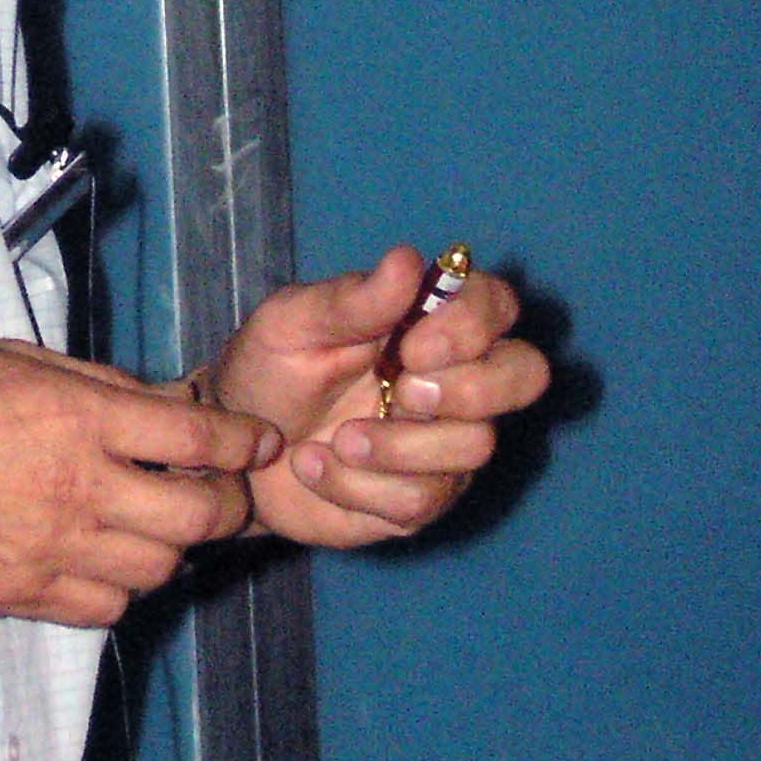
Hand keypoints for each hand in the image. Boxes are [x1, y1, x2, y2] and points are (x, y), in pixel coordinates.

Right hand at [0, 338, 281, 627]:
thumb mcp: (8, 359)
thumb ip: (91, 384)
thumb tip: (157, 402)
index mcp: (77, 415)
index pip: (197, 435)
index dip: (242, 442)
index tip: (256, 444)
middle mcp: (78, 486)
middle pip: (199, 515)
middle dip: (225, 504)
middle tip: (218, 494)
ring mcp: (53, 548)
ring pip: (159, 568)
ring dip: (168, 547)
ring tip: (149, 525)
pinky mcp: (23, 594)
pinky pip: (106, 607)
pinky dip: (117, 588)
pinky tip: (97, 560)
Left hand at [213, 249, 549, 550]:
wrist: (235, 447)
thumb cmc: (270, 367)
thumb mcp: (292, 324)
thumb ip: (352, 299)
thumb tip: (407, 260)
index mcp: (429, 320)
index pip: (497, 304)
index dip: (473, 325)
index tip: (413, 344)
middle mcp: (455, 379)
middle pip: (526, 374)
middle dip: (472, 388)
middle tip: (400, 393)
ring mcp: (446, 443)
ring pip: (475, 446)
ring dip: (395, 447)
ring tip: (333, 440)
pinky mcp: (423, 498)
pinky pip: (421, 501)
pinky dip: (356, 486)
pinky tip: (314, 467)